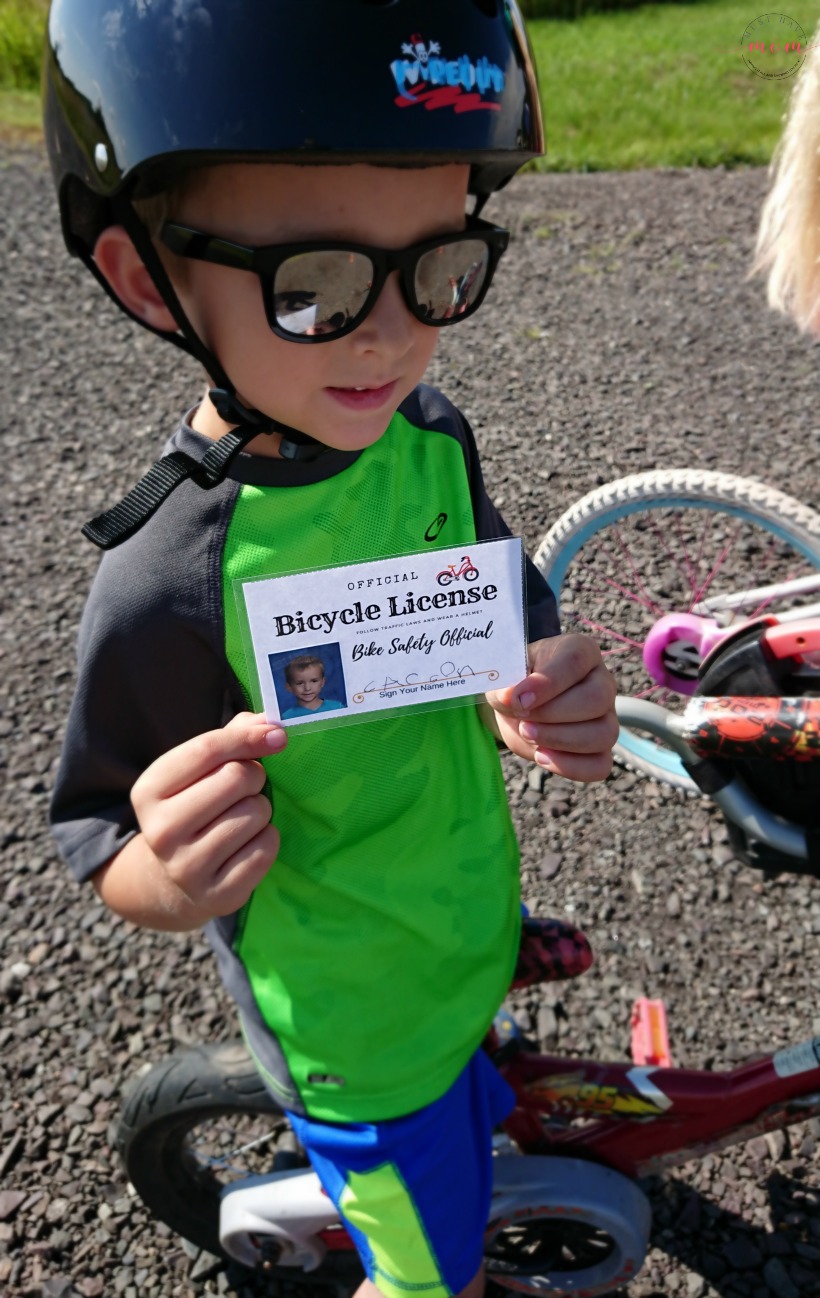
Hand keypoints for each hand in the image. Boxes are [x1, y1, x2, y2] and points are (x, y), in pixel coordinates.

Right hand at [130, 711, 286, 917]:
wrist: (174, 880)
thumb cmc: (193, 808)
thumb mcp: (195, 772)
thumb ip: (230, 739)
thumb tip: (268, 724)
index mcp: (148, 792)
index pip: (206, 749)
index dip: (247, 737)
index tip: (276, 735)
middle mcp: (160, 831)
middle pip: (236, 778)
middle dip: (254, 775)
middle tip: (247, 786)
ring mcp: (187, 868)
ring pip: (256, 812)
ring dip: (260, 809)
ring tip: (242, 817)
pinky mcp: (218, 895)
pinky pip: (266, 848)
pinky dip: (267, 839)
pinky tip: (248, 843)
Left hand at [485, 635, 616, 781]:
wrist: (516, 705)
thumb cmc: (516, 680)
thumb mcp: (505, 674)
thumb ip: (505, 683)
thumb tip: (510, 698)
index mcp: (580, 651)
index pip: (575, 662)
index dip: (548, 683)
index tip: (519, 699)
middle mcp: (601, 681)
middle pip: (596, 699)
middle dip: (553, 714)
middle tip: (522, 717)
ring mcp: (607, 717)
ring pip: (604, 734)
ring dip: (560, 740)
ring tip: (528, 734)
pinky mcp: (600, 749)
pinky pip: (600, 765)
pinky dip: (569, 767)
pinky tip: (541, 756)